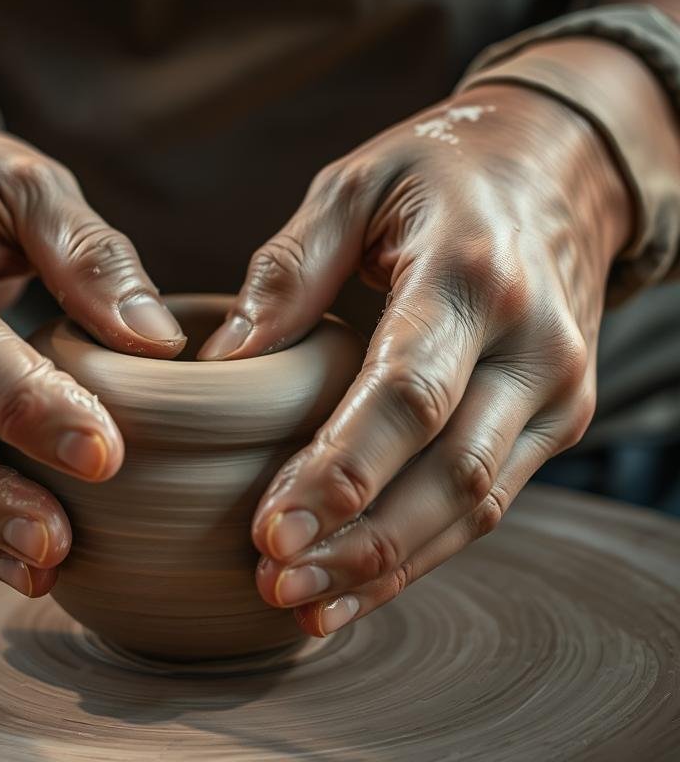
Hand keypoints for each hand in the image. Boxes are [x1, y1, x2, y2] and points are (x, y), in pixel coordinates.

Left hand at [200, 84, 630, 634]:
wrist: (557, 173)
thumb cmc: (438, 175)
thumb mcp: (353, 188)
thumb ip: (287, 273)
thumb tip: (218, 364)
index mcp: (473, 275)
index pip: (407, 395)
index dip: (341, 472)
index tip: (271, 529)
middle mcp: (531, 346)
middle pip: (449, 472)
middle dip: (361, 541)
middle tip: (276, 583)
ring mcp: (555, 392)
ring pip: (475, 507)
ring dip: (388, 565)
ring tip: (303, 602)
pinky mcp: (554, 422)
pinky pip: (487, 503)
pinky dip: (421, 551)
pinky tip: (358, 583)